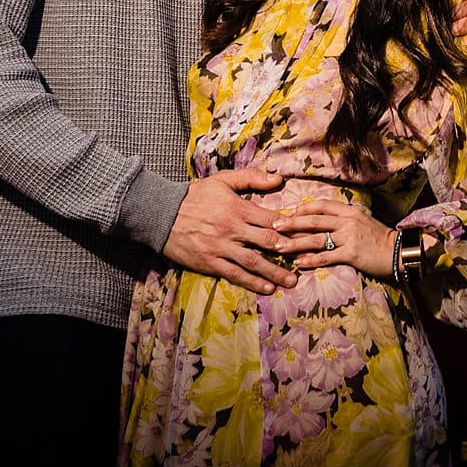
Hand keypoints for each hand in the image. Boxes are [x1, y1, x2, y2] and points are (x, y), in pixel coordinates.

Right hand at [161, 168, 297, 292]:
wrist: (160, 214)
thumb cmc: (194, 195)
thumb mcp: (222, 180)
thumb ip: (251, 178)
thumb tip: (279, 179)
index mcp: (238, 208)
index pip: (271, 219)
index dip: (290, 227)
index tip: (304, 234)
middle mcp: (232, 229)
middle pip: (267, 242)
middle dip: (289, 252)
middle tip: (305, 259)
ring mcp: (221, 248)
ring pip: (254, 262)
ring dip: (275, 273)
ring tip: (291, 281)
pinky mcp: (210, 262)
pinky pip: (235, 274)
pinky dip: (252, 282)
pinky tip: (267, 288)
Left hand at [272, 198, 395, 279]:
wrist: (398, 251)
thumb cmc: (379, 238)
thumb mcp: (361, 222)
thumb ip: (342, 220)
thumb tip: (321, 223)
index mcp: (349, 211)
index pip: (321, 205)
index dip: (303, 209)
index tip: (288, 214)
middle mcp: (347, 221)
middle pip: (314, 221)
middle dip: (291, 224)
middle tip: (274, 227)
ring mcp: (349, 237)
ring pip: (316, 239)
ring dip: (295, 244)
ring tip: (280, 248)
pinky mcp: (351, 254)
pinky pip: (326, 257)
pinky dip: (311, 260)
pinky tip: (299, 264)